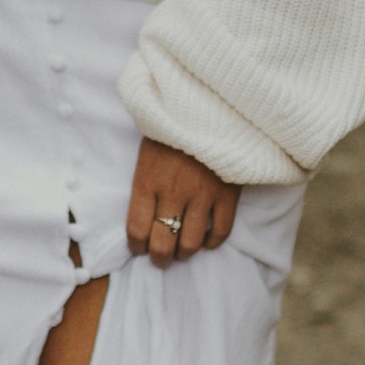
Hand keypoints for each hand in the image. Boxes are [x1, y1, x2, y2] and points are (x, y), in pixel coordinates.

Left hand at [126, 136, 237, 266]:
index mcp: (147, 181)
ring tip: (183, 251)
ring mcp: (202, 195)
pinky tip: (207, 241)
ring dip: (184, 252)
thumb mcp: (147, 148)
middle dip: (159, 258)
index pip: (136, 229)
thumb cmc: (172, 124)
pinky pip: (220, 231)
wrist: (209, 105)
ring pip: (190, 243)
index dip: (136, 246)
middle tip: (161, 258)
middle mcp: (173, 193)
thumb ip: (145, 180)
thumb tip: (142, 211)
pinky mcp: (227, 194)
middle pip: (162, 243)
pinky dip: (212, 242)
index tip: (139, 247)